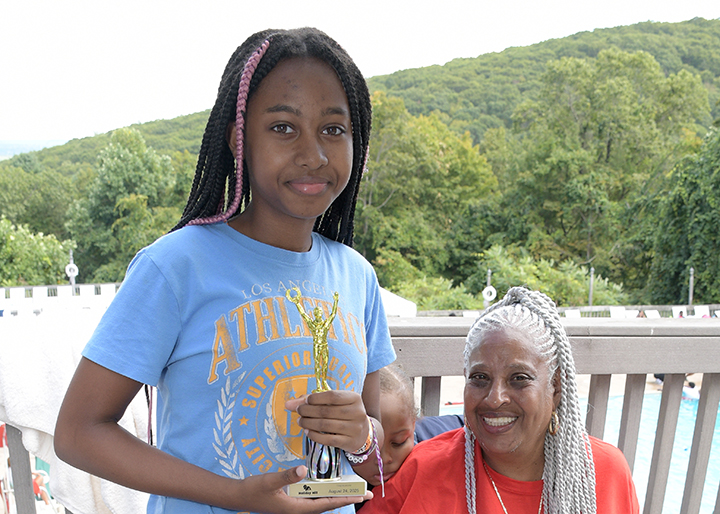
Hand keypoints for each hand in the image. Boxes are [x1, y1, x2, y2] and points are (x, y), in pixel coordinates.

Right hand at [234, 465, 371, 512]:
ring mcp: (296, 506)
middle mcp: (299, 509)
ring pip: (322, 502)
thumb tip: (302, 469)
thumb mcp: (270, 481)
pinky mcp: (293, 502)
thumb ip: (286, 475)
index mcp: (297, 508)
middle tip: (366, 494)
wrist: (239, 496)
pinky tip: (330, 488)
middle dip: (347, 498)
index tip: (361, 496)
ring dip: (338, 496)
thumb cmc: (254, 490)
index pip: (326, 504)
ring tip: (354, 490)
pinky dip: (325, 493)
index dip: (345, 499)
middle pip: (328, 504)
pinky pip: (314, 498)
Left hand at [286, 390, 368, 452]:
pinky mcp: (349, 442)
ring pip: (325, 425)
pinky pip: (328, 440)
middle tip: (298, 411)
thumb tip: (288, 404)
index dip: (316, 398)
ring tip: (300, 421)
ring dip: (308, 423)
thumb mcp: (335, 403)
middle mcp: (357, 412)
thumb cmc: (344, 413)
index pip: (332, 396)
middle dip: (308, 411)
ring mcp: (354, 428)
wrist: (362, 433)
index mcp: (354, 398)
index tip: (305, 401)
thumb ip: (312, 400)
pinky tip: (307, 431)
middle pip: (327, 411)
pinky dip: (314, 435)